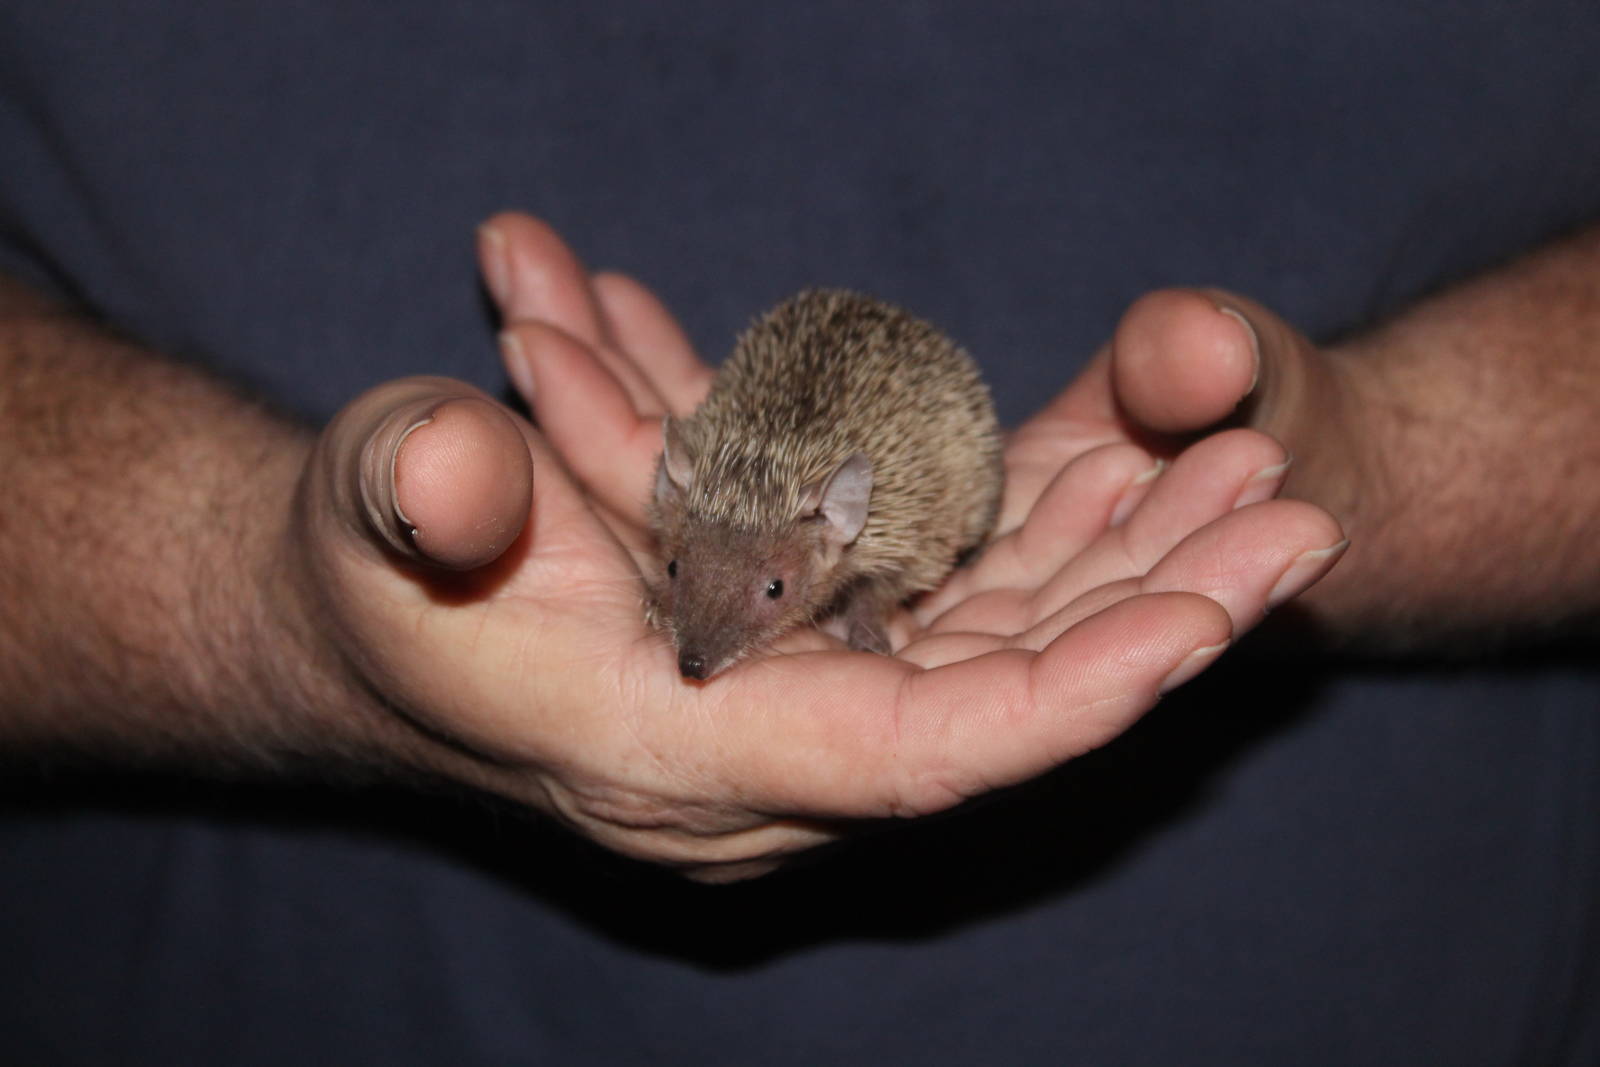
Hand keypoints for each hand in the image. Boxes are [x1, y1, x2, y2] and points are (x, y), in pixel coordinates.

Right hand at [453, 213, 1343, 876]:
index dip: (1063, 695)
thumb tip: (454, 470)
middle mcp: (762, 752)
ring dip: (1116, 555)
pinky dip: (1033, 535)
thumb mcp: (370, 509)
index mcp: (672, 752)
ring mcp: (790, 706)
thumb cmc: (366, 566)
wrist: (366, 606)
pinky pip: (951, 608)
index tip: (1206, 622)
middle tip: (1288, 506)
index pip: (912, 758)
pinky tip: (1110, 453)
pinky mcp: (799, 651)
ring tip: (1234, 459)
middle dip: (1147, 606)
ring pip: (994, 649)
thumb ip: (414, 492)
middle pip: (997, 700)